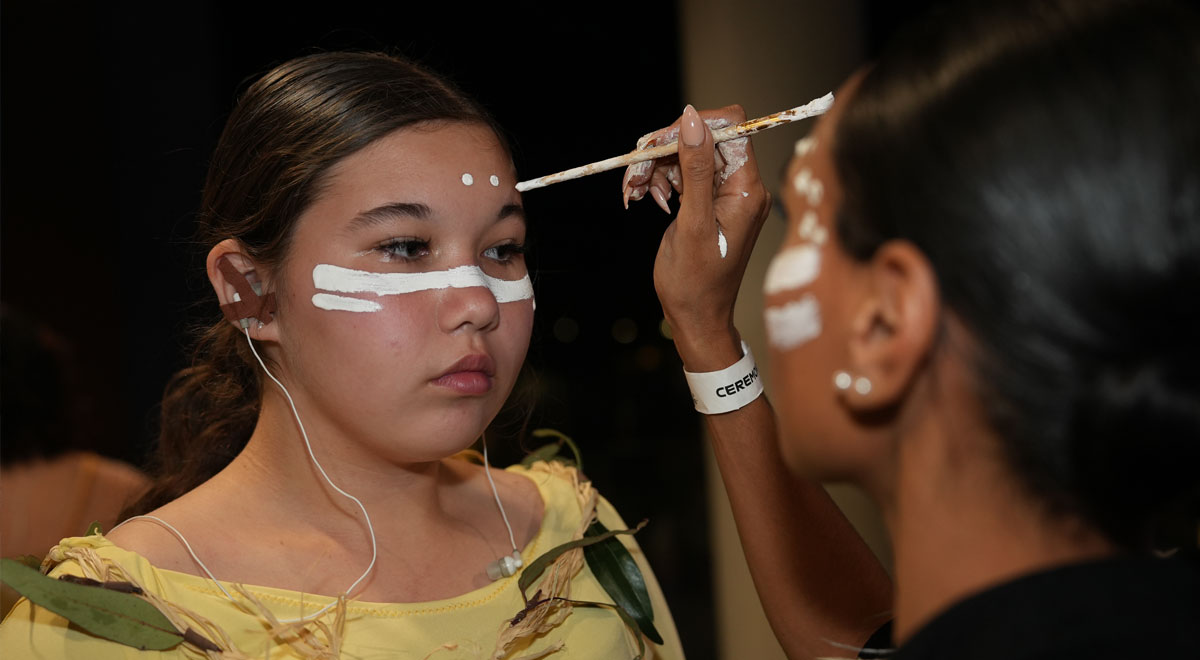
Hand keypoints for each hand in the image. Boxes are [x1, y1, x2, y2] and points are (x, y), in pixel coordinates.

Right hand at [624, 104, 770, 369]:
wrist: (695, 317)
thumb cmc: (696, 281)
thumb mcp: (693, 222)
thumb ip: (696, 168)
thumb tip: (694, 118)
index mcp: (746, 188)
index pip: (731, 127)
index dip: (694, 127)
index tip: (660, 144)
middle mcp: (740, 185)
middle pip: (703, 139)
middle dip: (664, 150)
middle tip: (635, 175)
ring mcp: (723, 193)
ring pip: (686, 155)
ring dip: (655, 167)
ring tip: (635, 192)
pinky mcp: (706, 201)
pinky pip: (682, 174)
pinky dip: (659, 181)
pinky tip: (646, 199)